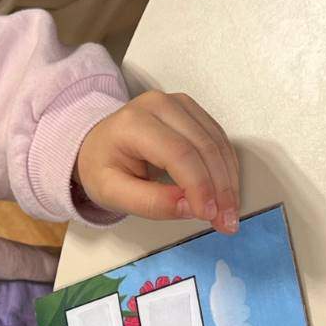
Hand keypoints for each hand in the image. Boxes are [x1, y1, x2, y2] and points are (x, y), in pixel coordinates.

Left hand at [75, 91, 239, 232]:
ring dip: (228, 180)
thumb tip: (190, 208)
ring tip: (229, 213)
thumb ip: (149, 203)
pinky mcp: (191, 110)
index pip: (179, 154)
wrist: (97, 145)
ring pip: (216, 142)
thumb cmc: (102, 168)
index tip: (210, 215)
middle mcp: (160, 105)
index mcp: (134, 123)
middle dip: (220, 188)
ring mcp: (178, 104)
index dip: (200, 186)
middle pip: (203, 146)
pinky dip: (226, 167)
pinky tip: (226, 192)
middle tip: (227, 221)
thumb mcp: (112, 193)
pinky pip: (217, 138)